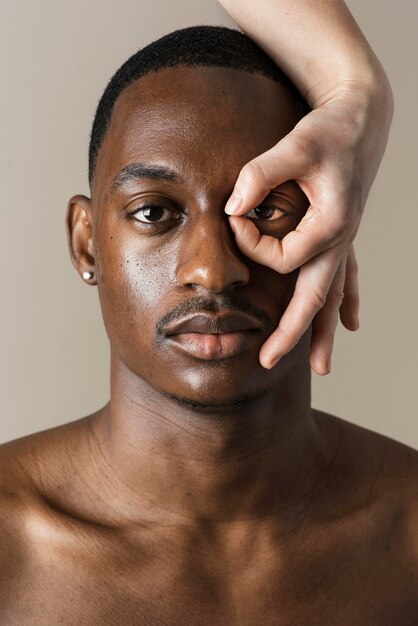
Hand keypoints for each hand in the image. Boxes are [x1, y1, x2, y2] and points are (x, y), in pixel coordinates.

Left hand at [225, 84, 391, 372]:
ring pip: (333, 296)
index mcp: (332, 224)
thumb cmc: (330, 128)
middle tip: (271, 362)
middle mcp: (340, 239)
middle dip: (294, 334)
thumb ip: (261, 173)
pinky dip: (345, 302)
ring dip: (324, 332)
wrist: (363, 115)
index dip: (251, 243)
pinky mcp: (341, 233)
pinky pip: (345, 277)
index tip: (233, 215)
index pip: (282, 257)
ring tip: (321, 367)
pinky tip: (352, 322)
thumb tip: (231, 206)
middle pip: (316, 300)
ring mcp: (343, 240)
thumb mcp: (296, 144)